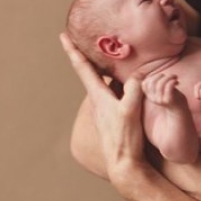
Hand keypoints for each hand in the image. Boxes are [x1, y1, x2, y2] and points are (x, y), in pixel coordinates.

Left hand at [59, 33, 151, 197]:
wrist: (125, 164)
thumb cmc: (126, 139)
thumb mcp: (131, 110)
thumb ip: (134, 89)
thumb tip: (136, 75)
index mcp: (99, 97)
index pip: (83, 68)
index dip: (73, 50)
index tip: (63, 35)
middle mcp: (98, 102)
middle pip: (90, 72)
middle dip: (85, 55)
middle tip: (82, 39)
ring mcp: (105, 110)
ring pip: (102, 82)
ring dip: (101, 69)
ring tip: (105, 55)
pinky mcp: (113, 116)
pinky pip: (113, 92)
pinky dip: (114, 81)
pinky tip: (123, 81)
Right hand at [143, 71, 185, 107]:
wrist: (180, 112)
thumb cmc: (172, 97)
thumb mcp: (161, 91)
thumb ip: (156, 84)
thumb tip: (155, 74)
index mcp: (150, 96)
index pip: (145, 83)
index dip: (153, 76)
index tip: (162, 76)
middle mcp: (153, 99)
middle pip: (152, 82)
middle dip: (161, 75)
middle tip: (170, 76)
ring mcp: (161, 100)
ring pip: (160, 83)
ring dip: (169, 77)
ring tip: (175, 77)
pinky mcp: (169, 100)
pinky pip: (168, 87)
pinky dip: (173, 81)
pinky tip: (177, 82)